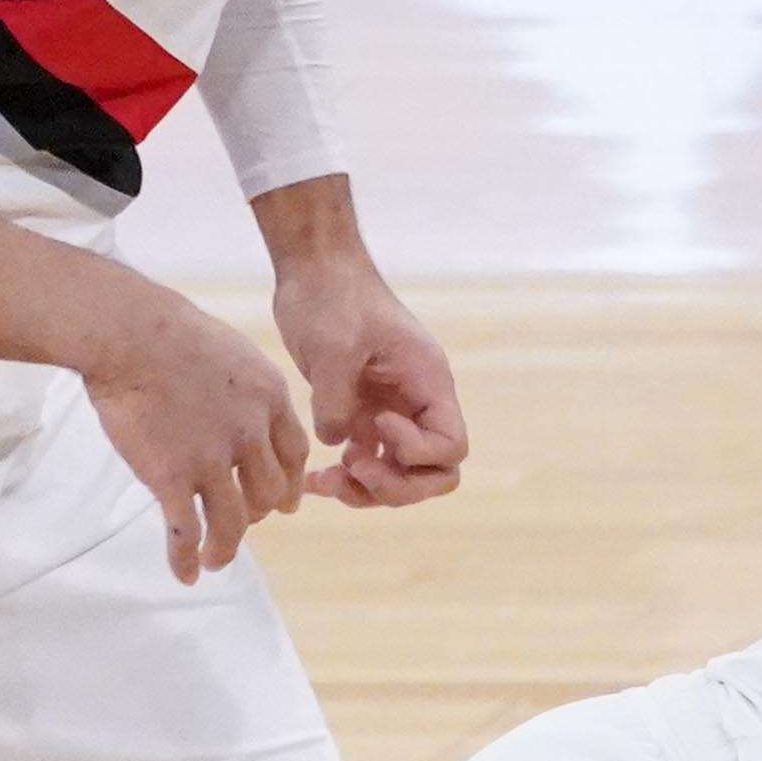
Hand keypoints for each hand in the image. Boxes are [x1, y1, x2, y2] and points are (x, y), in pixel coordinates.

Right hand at [80, 284, 312, 580]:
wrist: (129, 333)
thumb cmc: (169, 330)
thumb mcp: (232, 350)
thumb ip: (244, 387)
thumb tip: (238, 404)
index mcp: (270, 399)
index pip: (294, 455)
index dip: (289, 483)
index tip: (284, 502)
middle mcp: (251, 434)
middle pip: (269, 491)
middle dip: (259, 513)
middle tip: (244, 524)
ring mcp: (213, 460)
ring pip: (234, 521)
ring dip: (227, 547)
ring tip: (216, 560)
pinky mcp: (173, 477)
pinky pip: (187, 530)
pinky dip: (186, 557)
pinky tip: (185, 572)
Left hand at [272, 256, 471, 511]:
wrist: (314, 270)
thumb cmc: (333, 297)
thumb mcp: (333, 348)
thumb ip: (337, 402)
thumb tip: (336, 442)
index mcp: (429, 383)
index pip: (450, 447)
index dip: (416, 453)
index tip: (378, 426)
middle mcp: (417, 405)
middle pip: (434, 473)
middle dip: (397, 487)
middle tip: (353, 473)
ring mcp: (392, 413)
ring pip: (399, 475)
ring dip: (367, 490)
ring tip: (324, 482)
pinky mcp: (362, 415)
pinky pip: (367, 462)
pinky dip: (344, 477)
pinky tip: (311, 478)